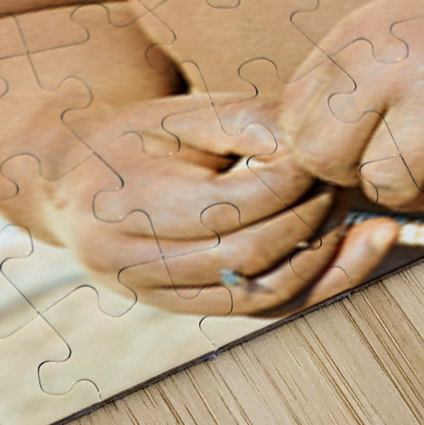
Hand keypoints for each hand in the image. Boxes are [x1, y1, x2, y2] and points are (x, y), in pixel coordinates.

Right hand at [44, 96, 398, 315]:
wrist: (71, 182)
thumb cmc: (135, 138)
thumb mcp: (179, 113)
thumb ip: (246, 122)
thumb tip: (312, 152)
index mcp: (122, 200)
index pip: (224, 207)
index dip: (287, 184)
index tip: (320, 155)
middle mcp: (127, 259)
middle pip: (242, 253)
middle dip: (307, 219)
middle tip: (340, 182)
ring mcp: (149, 293)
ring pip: (254, 294)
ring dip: (318, 258)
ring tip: (352, 219)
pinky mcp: (176, 309)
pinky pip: (256, 311)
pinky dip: (311, 286)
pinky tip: (348, 255)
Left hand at [281, 0, 423, 209]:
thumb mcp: (379, 26)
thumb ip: (333, 81)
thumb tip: (286, 152)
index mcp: (352, 37)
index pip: (291, 124)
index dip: (317, 149)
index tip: (350, 145)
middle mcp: (391, 57)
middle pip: (324, 160)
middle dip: (351, 175)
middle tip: (385, 157)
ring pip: (389, 185)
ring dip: (412, 186)